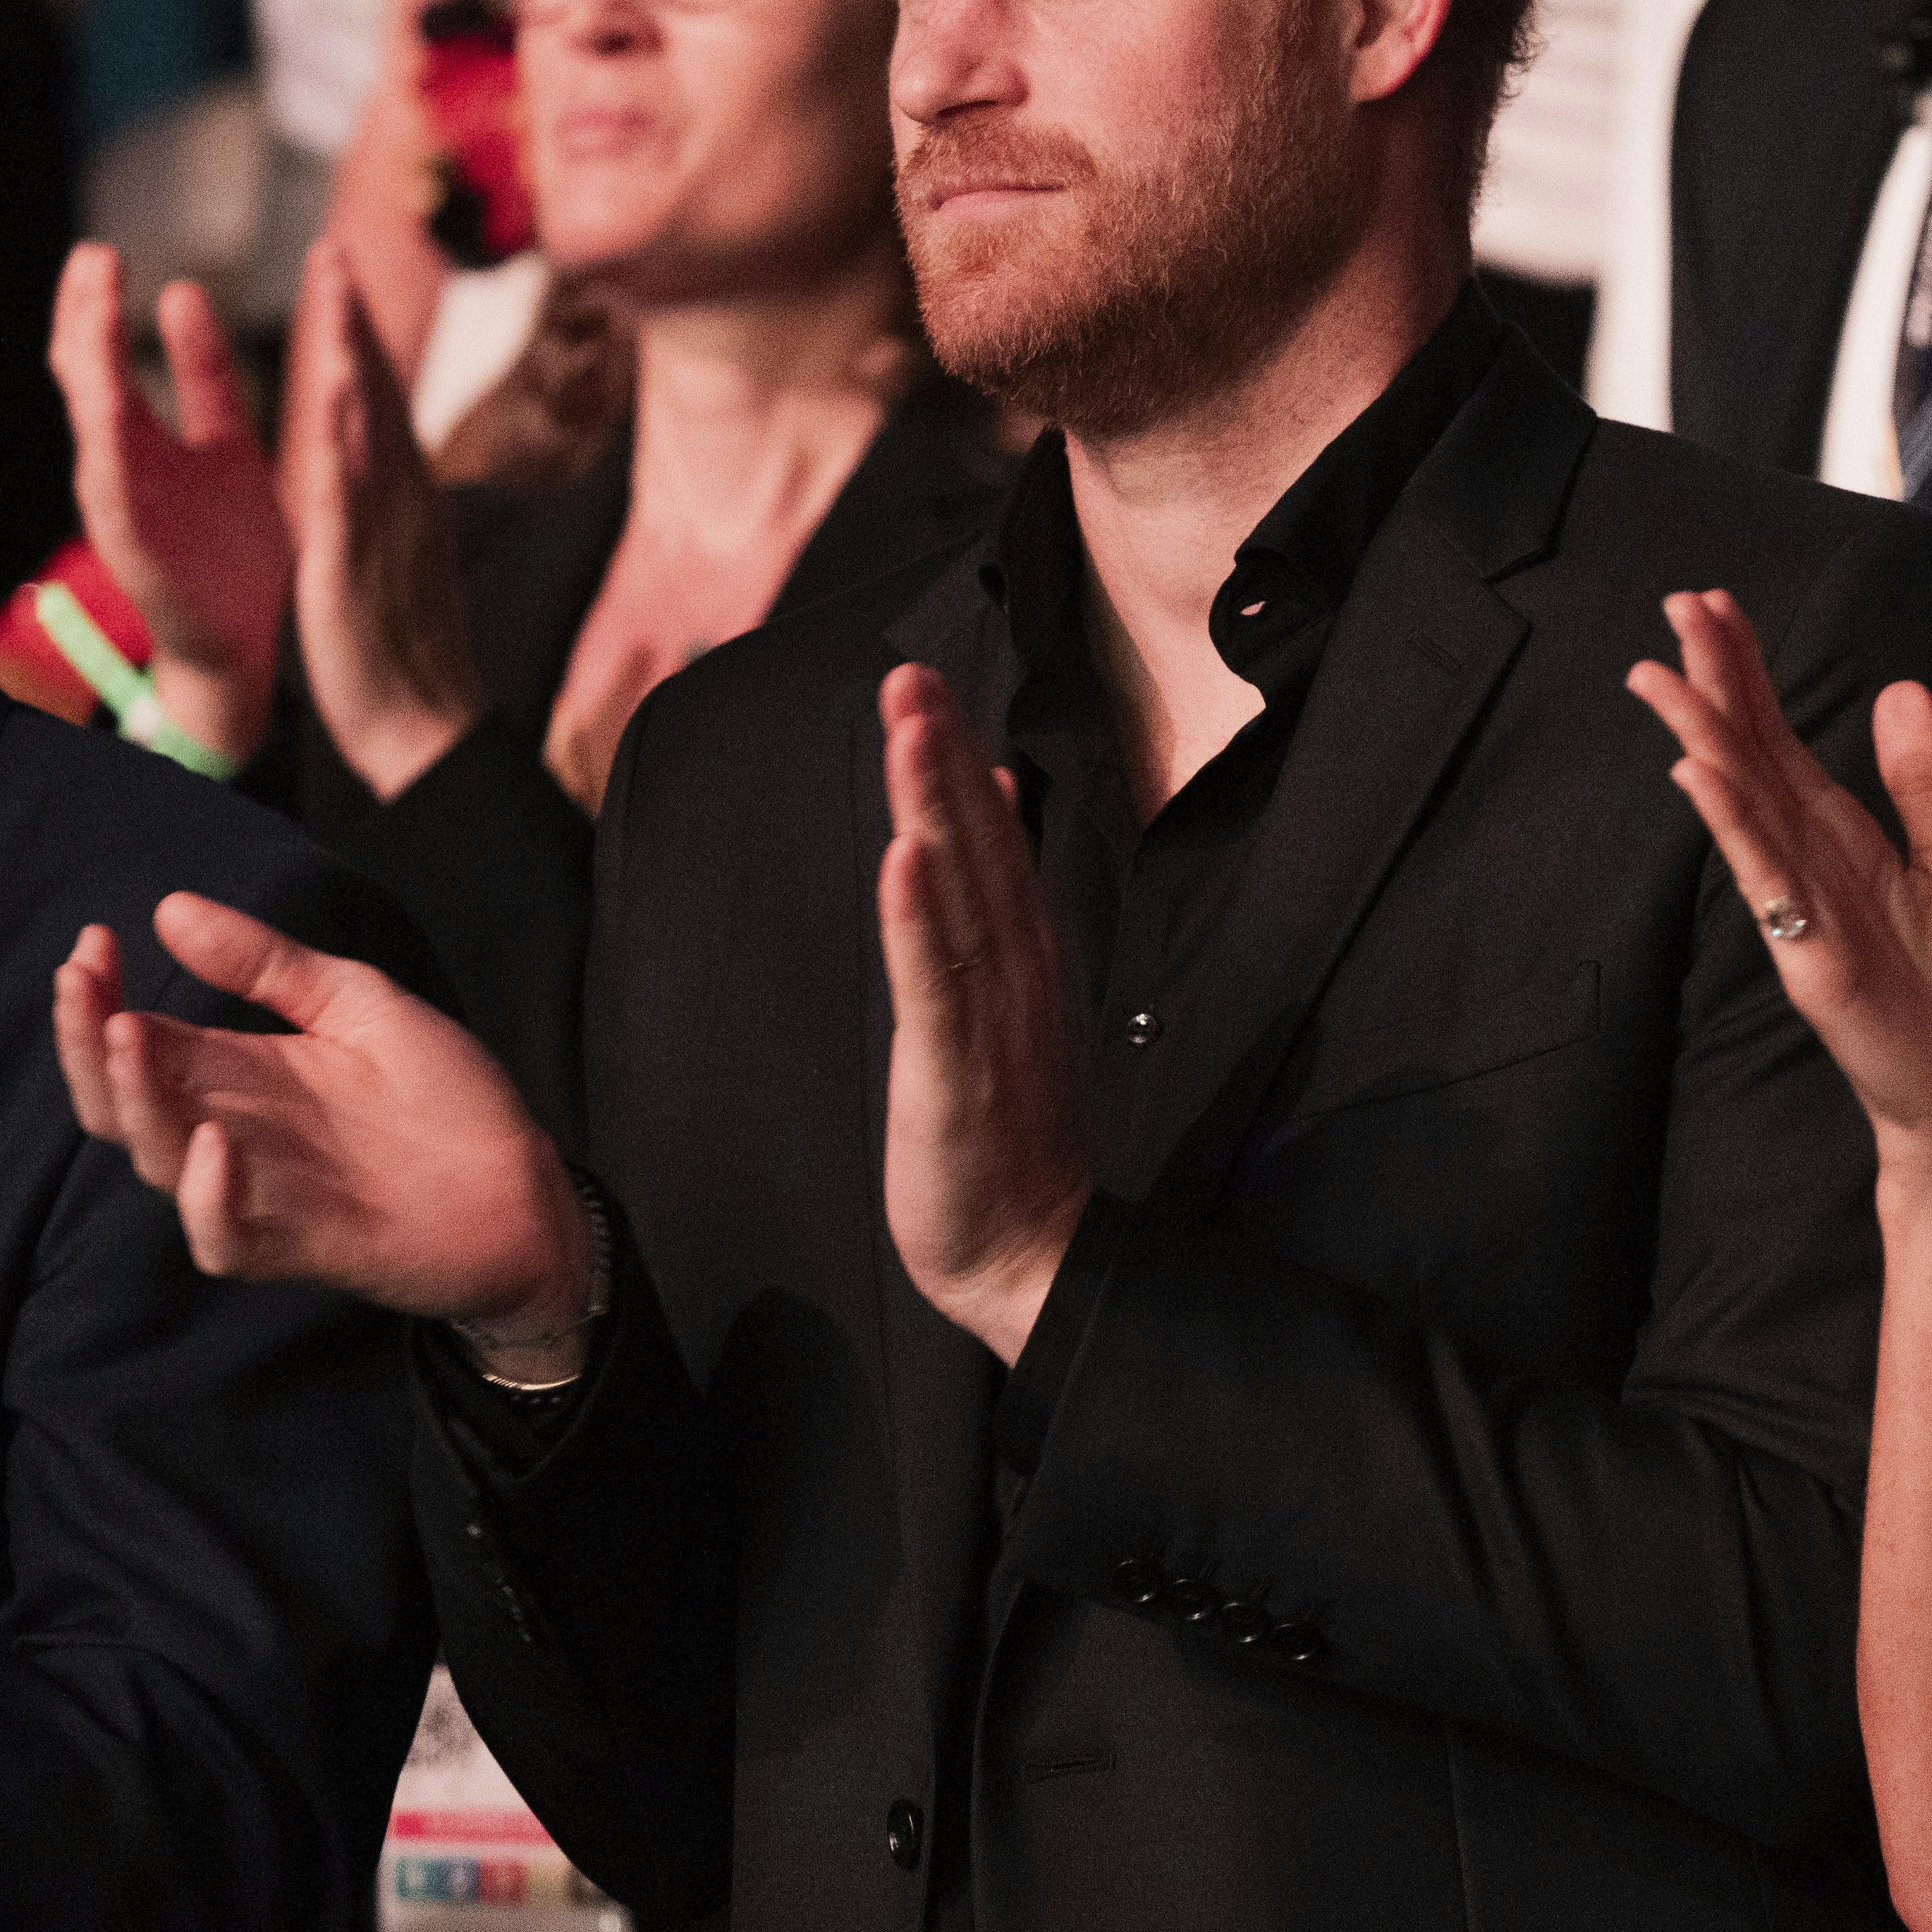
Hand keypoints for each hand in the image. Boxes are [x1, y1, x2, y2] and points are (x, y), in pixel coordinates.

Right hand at [52, 240, 289, 764]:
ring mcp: (121, 509)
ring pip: (93, 431)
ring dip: (91, 373)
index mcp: (138, 439)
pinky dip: (112, 461)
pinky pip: (117, 501)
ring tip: (94, 314)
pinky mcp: (138, 553)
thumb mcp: (223, 439)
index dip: (94, 303)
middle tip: (92, 258)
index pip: (99, 357)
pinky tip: (109, 421)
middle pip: (83, 380)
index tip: (99, 250)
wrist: (242, 637)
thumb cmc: (229, 543)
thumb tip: (181, 291)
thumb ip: (201, 373)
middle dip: (83, 320)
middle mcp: (118, 468)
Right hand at [54, 899, 589, 1345]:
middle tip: (81, 980)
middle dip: (86, 1041)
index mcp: (237, 1074)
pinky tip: (210, 1143)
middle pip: (120, 1101)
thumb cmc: (444, 1098)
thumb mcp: (357, 1003)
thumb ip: (269, 965)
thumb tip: (169, 908)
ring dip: (135, 1100)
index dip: (99, 997)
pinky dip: (207, 1198)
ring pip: (158, 1160)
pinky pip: (222, 1239)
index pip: (135, 1039)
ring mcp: (259, 1192)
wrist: (527, 1187)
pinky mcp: (299, 1246)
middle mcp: (230, 1132)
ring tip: (129, 1035)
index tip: (94, 941)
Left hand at [281, 233, 483, 801]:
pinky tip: (330, 398)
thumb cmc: (405, 659)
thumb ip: (385, 511)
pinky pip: (347, 496)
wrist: (426, 732)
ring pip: (367, 424)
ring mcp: (383, 530)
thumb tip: (376, 468)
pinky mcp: (356, 569)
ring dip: (348, 352)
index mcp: (403, 502)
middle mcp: (401, 503)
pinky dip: (341, 444)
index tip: (341, 277)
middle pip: (378, 392)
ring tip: (330, 288)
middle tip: (333, 247)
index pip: (382, 402)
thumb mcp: (395, 563)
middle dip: (354, 319)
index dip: (359, 337)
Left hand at [873, 667, 1087, 1362]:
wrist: (1026, 1259)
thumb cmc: (1005, 1137)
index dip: (957, 760)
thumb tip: (983, 816)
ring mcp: (987, 1022)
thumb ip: (989, 915)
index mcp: (1019, 959)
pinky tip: (905, 859)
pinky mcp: (957, 1078)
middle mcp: (1012, 975)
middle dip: (942, 755)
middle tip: (911, 672)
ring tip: (911, 729)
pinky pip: (938, 989)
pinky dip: (921, 922)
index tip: (927, 684)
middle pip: (979, 848)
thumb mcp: (995, 1012)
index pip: (991, 842)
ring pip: (960, 896)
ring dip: (935, 807)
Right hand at [1626, 588, 1931, 1179]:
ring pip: (1745, 806)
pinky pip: (1766, 880)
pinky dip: (1732, 825)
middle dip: (1714, 681)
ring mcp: (1805, 912)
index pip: (1782, 739)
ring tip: (1663, 673)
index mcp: (1847, 839)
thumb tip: (1901, 689)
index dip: (1749, 672)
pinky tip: (1700, 774)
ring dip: (1703, 738)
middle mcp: (1812, 866)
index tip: (1714, 603)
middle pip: (1751, 755)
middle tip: (1676, 603)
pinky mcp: (1812, 959)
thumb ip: (1927, 784)